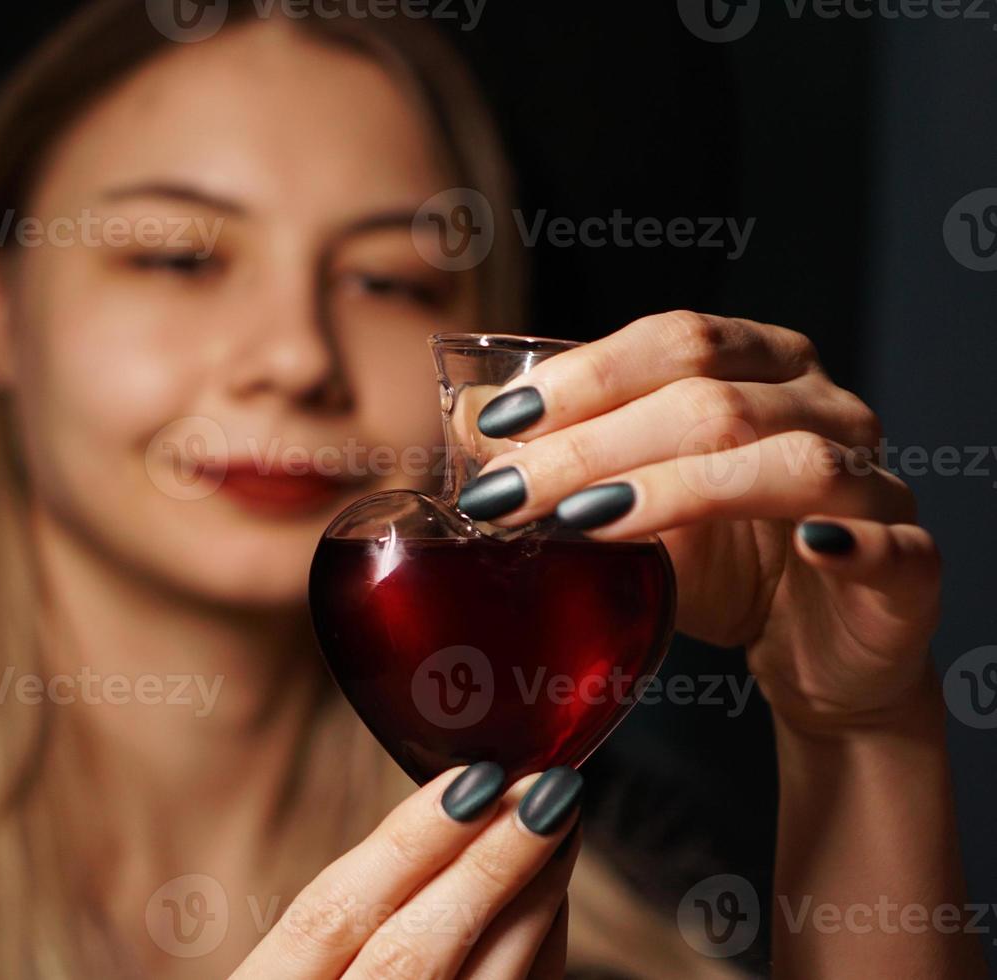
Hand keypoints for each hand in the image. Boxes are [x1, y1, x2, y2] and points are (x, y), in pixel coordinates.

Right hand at [232, 764, 581, 978]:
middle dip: (488, 864)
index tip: (470, 779)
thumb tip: (441, 817)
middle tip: (546, 790)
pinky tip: (550, 905)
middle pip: (414, 951)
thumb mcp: (285, 977)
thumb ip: (339, 927)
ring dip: (531, 902)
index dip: (404, 844)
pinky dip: (539, 954)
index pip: (330, 914)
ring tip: (559, 825)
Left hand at [456, 311, 937, 731]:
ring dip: (678, 489)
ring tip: (586, 522)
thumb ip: (561, 459)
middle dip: (594, 446)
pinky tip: (796, 551)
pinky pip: (885, 544)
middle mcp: (826, 407)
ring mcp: (874, 481)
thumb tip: (464, 417)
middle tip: (507, 493)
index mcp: (764, 367)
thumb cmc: (720, 561)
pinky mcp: (910, 564)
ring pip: (788, 462)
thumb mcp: (626, 505)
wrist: (811, 653)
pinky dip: (840, 543)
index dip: (587, 375)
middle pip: (714, 400)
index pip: (679, 340)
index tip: (500, 423)